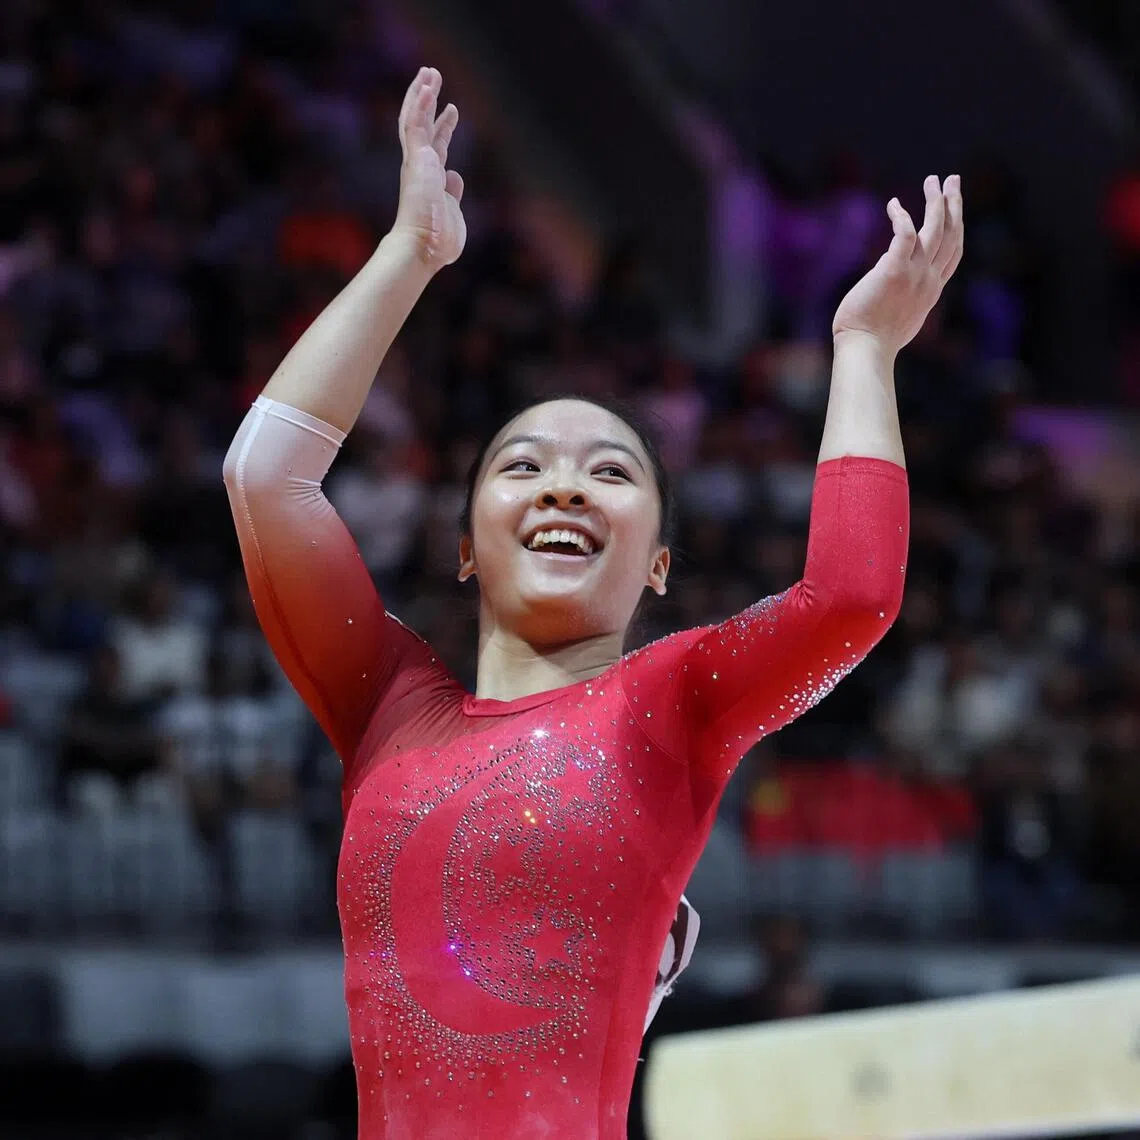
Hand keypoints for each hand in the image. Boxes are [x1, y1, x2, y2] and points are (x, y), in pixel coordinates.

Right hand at [391, 67, 466, 267]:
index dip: (444, 126)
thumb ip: (452, 195)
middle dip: (429, 101)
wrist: (423, 248)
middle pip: (423, 125)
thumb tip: (454, 177)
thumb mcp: (452, 214)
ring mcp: (416, 162)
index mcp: (431, 180)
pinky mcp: (414, 160)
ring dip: (421, 94)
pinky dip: (420, 104)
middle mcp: (421, 167)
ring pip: (416, 119)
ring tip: (429, 72)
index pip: (437, 145)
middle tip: (433, 77)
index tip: (452, 109)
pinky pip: (414, 125)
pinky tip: (427, 87)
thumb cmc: (437, 243)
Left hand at [831, 175, 963, 355]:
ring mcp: (914, 275)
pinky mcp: (894, 270)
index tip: (954, 208)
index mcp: (931, 290)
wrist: (865, 350)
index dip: (957, 227)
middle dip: (954, 205)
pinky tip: (893, 204)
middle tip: (953, 180)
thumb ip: (905, 298)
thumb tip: (894, 287)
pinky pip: (904, 234)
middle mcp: (929, 280)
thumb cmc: (873, 340)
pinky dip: (901, 216)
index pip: (953, 253)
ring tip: (934, 179)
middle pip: (952, 235)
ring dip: (937, 202)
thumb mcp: (901, 317)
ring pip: (935, 229)